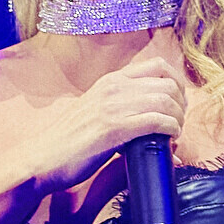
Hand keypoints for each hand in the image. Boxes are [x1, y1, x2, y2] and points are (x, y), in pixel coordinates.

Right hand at [22, 53, 185, 193]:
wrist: (41, 158)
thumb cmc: (68, 142)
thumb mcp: (97, 113)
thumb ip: (123, 111)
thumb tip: (153, 125)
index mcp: (110, 80)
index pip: (158, 65)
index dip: (178, 83)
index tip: (178, 104)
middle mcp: (113, 87)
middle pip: (168, 83)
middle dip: (182, 105)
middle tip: (178, 124)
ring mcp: (113, 106)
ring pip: (166, 100)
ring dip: (178, 119)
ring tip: (175, 134)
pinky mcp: (113, 128)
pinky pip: (156, 121)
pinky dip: (171, 130)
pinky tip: (170, 139)